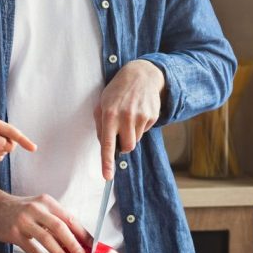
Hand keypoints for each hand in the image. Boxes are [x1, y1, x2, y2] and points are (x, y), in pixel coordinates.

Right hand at [0, 179, 87, 252]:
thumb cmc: (21, 210)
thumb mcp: (40, 207)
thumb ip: (55, 220)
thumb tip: (77, 240)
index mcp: (47, 202)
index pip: (69, 218)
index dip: (82, 233)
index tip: (91, 246)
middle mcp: (36, 209)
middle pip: (59, 227)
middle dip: (73, 243)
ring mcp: (24, 221)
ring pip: (46, 239)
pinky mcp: (14, 233)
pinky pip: (32, 249)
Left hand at [94, 59, 164, 178]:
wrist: (140, 75)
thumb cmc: (117, 92)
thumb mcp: (102, 104)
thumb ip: (100, 126)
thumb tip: (105, 146)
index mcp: (109, 115)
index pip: (107, 144)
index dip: (107, 162)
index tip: (107, 177)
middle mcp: (125, 117)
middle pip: (127, 147)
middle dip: (124, 145)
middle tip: (121, 131)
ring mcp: (140, 116)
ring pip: (136, 140)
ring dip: (132, 134)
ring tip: (129, 116)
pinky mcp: (152, 116)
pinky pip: (145, 131)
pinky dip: (140, 126)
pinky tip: (138, 112)